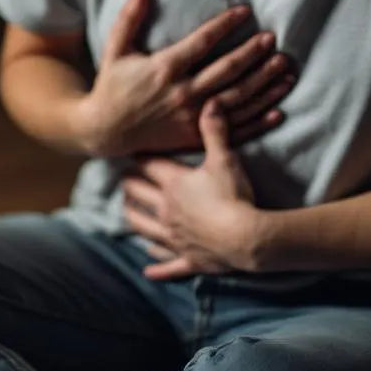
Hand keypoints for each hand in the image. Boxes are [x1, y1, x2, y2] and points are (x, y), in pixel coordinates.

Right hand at [74, 0, 293, 156]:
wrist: (105, 131)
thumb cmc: (111, 86)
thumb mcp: (114, 50)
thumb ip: (129, 18)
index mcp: (164, 68)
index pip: (203, 42)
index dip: (225, 24)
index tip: (245, 11)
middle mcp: (182, 93)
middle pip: (228, 70)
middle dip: (253, 53)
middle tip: (272, 39)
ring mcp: (191, 117)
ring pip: (237, 99)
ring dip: (264, 84)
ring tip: (285, 70)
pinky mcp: (195, 137)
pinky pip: (233, 130)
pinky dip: (257, 121)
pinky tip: (277, 110)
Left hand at [121, 98, 263, 280]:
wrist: (247, 237)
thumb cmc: (235, 196)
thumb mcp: (225, 159)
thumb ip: (215, 130)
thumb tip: (211, 100)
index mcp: (173, 184)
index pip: (147, 165)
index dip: (138, 156)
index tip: (130, 150)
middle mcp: (166, 210)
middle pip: (137, 195)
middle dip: (129, 186)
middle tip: (123, 180)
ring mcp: (174, 237)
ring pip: (143, 228)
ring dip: (133, 219)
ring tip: (126, 212)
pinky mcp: (187, 258)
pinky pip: (167, 265)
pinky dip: (156, 267)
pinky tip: (147, 270)